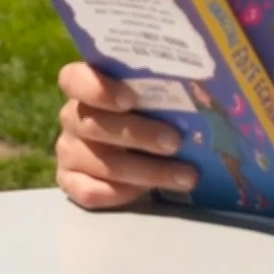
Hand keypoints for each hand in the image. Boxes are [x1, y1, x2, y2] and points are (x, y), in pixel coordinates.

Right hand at [54, 63, 198, 209]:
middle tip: (175, 142)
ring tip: (185, 176)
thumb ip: (162, 89)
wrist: (144, 153)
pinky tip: (148, 193)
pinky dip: (120, 194)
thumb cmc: (154, 113)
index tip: (130, 98)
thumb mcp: (156, 97)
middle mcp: (73, 117)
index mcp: (86, 86)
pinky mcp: (71, 183)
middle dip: (139, 134)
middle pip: (94, 124)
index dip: (97, 88)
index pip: (74, 79)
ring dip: (147, 171)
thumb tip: (204, 87)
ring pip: (102, 163)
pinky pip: (89, 192)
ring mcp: (69, 152)